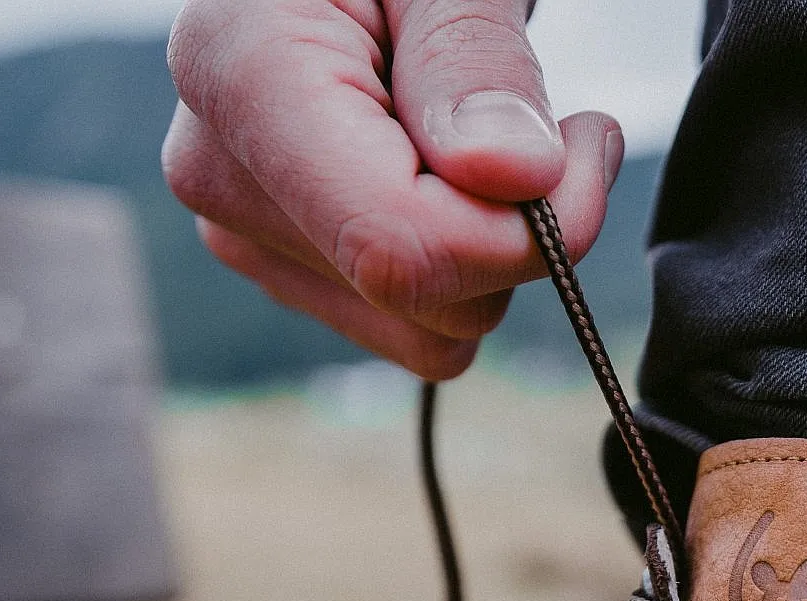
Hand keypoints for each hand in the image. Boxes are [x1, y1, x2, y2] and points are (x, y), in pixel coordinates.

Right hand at [163, 0, 622, 379]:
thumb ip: (475, 59)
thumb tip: (511, 176)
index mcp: (240, 79)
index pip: (397, 244)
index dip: (525, 230)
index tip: (587, 141)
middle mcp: (219, 175)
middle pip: (423, 295)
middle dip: (520, 228)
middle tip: (549, 122)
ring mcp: (243, 235)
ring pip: (431, 332)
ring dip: (496, 250)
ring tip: (481, 136)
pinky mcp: (285, 270)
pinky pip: (416, 334)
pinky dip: (465, 275)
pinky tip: (453, 182)